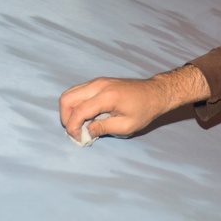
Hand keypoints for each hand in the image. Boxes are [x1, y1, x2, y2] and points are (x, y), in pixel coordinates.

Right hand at [59, 66, 210, 141]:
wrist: (155, 93)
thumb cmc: (144, 110)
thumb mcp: (127, 126)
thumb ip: (103, 128)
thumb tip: (85, 132)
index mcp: (107, 96)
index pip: (79, 111)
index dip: (73, 127)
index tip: (78, 138)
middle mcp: (99, 85)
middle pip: (67, 99)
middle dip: (66, 118)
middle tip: (76, 131)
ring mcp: (97, 81)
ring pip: (70, 94)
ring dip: (69, 111)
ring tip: (80, 125)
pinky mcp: (98, 82)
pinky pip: (78, 92)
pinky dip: (76, 105)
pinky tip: (86, 117)